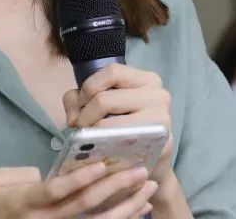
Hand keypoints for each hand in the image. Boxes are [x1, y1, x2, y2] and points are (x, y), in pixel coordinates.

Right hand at [0, 162, 157, 218]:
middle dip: (116, 188)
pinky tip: (140, 210)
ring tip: (148, 189)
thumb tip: (53, 172)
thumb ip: (22, 173)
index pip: (56, 191)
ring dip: (127, 207)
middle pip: (85, 207)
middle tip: (140, 171)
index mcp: (26, 202)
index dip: (79, 179)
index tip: (102, 165)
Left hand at [62, 64, 173, 183]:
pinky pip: (118, 148)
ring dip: (89, 134)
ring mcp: (161, 122)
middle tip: (79, 129)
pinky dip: (101, 150)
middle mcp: (159, 96)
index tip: (80, 106)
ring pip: (107, 124)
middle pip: (104, 100)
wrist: (149, 162)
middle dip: (83, 116)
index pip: (112, 72)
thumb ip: (80, 100)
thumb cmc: (124, 129)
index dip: (88, 88)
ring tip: (86, 141)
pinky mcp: (160, 147)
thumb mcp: (105, 105)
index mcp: (147, 80)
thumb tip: (73, 116)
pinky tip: (99, 153)